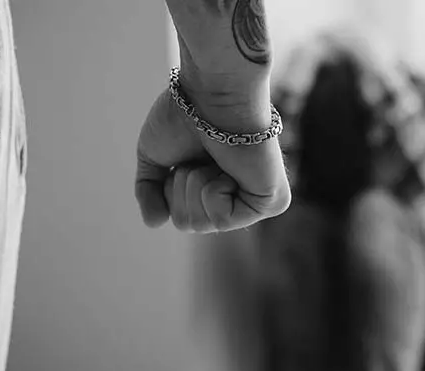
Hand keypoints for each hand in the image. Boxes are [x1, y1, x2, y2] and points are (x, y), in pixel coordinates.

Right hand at [134, 0, 289, 232]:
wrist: (213, 93)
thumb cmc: (186, 112)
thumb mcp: (155, 156)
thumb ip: (150, 190)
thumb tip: (154, 223)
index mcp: (220, 186)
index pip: (183, 217)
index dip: (171, 188)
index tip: (188, 155)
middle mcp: (242, 195)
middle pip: (190, 224)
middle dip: (182, 187)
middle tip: (200, 155)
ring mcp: (260, 201)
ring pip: (203, 224)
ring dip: (195, 185)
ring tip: (214, 158)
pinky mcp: (274, 201)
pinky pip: (224, 220)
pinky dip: (214, 192)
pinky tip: (228, 168)